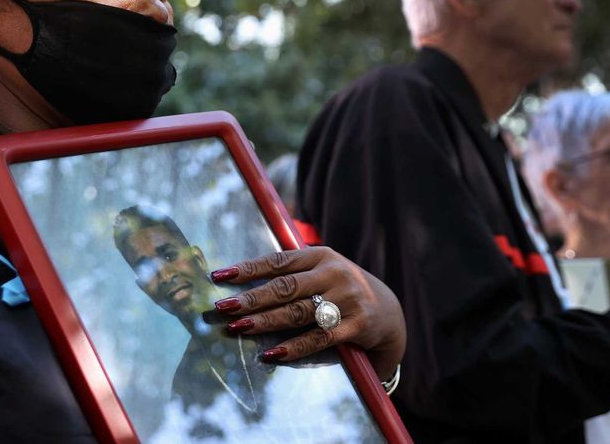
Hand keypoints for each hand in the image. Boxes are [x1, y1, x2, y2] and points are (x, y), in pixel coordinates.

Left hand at [209, 246, 405, 379]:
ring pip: (298, 312)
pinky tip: (271, 354)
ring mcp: (346, 299)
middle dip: (251, 298)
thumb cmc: (343, 290)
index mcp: (321, 255)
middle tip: (223, 307)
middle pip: (285, 287)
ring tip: (238, 328)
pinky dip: (294, 347)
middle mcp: (334, 273)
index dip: (247, 269)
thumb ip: (292, 272)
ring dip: (265, 321)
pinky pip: (319, 338)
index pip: (278, 261)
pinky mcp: (356, 326)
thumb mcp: (323, 271)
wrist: (389, 313)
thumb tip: (242, 281)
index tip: (219, 276)